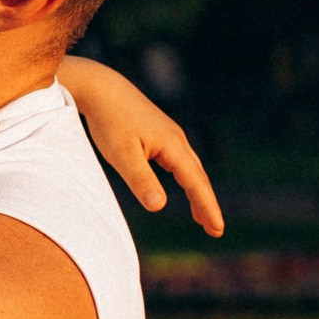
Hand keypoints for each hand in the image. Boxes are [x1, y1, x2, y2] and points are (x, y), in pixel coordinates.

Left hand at [58, 55, 224, 236]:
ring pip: (190, 168)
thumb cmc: (109, 121)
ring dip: (198, 191)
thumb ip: (141, 180)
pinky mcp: (159, 132)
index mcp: (172, 146)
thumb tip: (160, 207)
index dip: (207, 207)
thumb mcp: (122, 155)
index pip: (195, 183)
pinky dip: (186, 178)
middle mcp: (177, 140)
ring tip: (201, 217)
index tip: (217, 229)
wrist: (100, 88)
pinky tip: (182, 183)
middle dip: (206, 203)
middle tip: (215, 230)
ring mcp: (169, 134)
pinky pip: (180, 160)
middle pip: (198, 177)